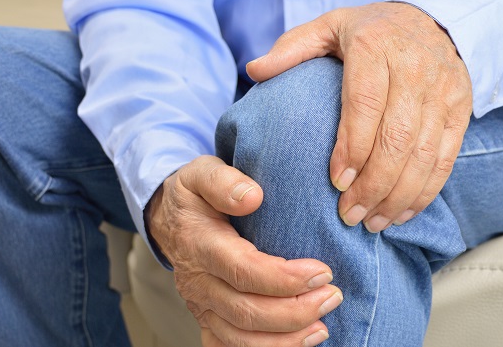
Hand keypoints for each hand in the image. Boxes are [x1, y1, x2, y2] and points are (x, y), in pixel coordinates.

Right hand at [147, 155, 341, 346]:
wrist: (169, 219)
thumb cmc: (194, 195)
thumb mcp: (202, 172)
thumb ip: (224, 181)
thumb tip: (252, 197)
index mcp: (200, 244)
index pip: (242, 270)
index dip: (283, 278)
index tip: (322, 272)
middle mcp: (198, 282)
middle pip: (246, 311)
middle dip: (295, 311)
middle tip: (333, 296)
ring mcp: (201, 305)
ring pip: (240, 338)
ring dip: (285, 339)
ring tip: (322, 326)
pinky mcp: (207, 320)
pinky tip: (297, 343)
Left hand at [247, 2, 471, 232]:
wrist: (434, 19)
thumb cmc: (372, 30)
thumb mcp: (329, 26)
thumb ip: (292, 48)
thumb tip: (254, 70)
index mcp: (376, 46)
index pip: (365, 105)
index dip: (352, 148)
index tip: (336, 183)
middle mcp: (415, 68)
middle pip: (397, 138)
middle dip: (373, 185)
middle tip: (350, 216)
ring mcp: (444, 91)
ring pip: (423, 155)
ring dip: (398, 196)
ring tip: (373, 223)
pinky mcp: (461, 110)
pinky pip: (445, 158)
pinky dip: (425, 192)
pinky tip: (402, 212)